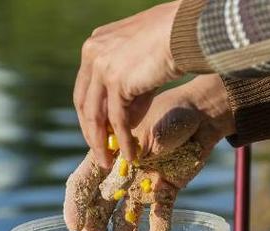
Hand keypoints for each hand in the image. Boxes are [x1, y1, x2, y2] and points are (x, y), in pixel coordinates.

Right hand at [64, 74, 234, 230]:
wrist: (202, 115)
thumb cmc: (173, 112)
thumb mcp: (155, 125)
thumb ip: (148, 144)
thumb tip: (144, 158)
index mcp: (109, 154)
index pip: (83, 181)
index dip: (75, 203)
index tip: (72, 225)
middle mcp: (122, 174)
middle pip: (100, 206)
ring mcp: (142, 185)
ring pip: (125, 217)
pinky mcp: (164, 191)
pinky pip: (159, 217)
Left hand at [74, 1, 182, 168]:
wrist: (185, 29)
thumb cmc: (173, 38)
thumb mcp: (142, 61)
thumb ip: (130, 87)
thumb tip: (125, 122)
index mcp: (96, 44)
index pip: (85, 87)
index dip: (90, 112)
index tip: (97, 131)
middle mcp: (93, 54)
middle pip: (84, 102)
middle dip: (91, 131)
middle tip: (99, 151)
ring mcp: (102, 66)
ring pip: (95, 115)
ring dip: (101, 142)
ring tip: (108, 162)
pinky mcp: (116, 80)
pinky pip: (117, 119)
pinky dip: (123, 140)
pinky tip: (129, 154)